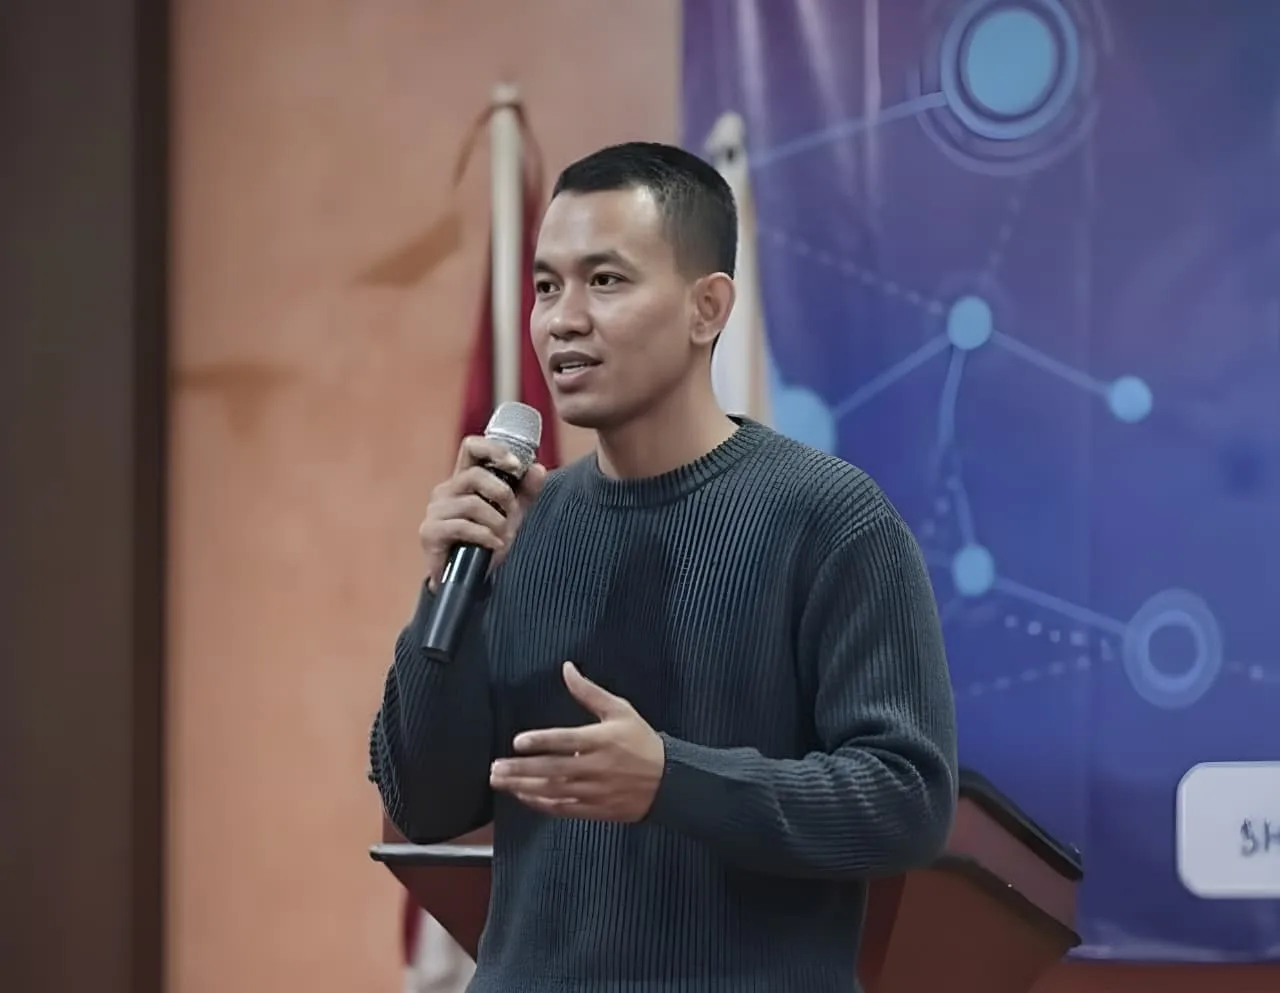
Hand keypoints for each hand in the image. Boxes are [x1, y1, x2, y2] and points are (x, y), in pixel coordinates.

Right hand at [419, 434, 547, 586]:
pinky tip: (493, 545)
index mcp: (464, 479)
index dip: (493, 449)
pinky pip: (461, 526)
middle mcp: (446, 490)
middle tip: (512, 513)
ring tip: (502, 536)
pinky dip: (484, 536)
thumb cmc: (487, 541)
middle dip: (502, 494)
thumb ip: (526, 492)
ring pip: (471, 504)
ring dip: (496, 521)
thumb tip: (538, 468)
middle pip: (474, 475)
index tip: (516, 465)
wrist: (470, 579)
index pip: (472, 447)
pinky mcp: (430, 532)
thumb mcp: (513, 514)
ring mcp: (435, 511)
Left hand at [490, 662, 665, 821]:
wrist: (669, 782)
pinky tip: (523, 796)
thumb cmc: (641, 741)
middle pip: (552, 769)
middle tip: (495, 768)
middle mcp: (596, 767)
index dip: (541, 741)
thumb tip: (567, 668)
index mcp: (601, 741)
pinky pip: (563, 809)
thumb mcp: (620, 710)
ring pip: (553, 791)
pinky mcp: (596, 809)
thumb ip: (589, 692)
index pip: (566, 741)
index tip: (517, 742)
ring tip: (500, 782)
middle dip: (521, 770)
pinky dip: (541, 804)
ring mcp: (594, 791)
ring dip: (524, 787)